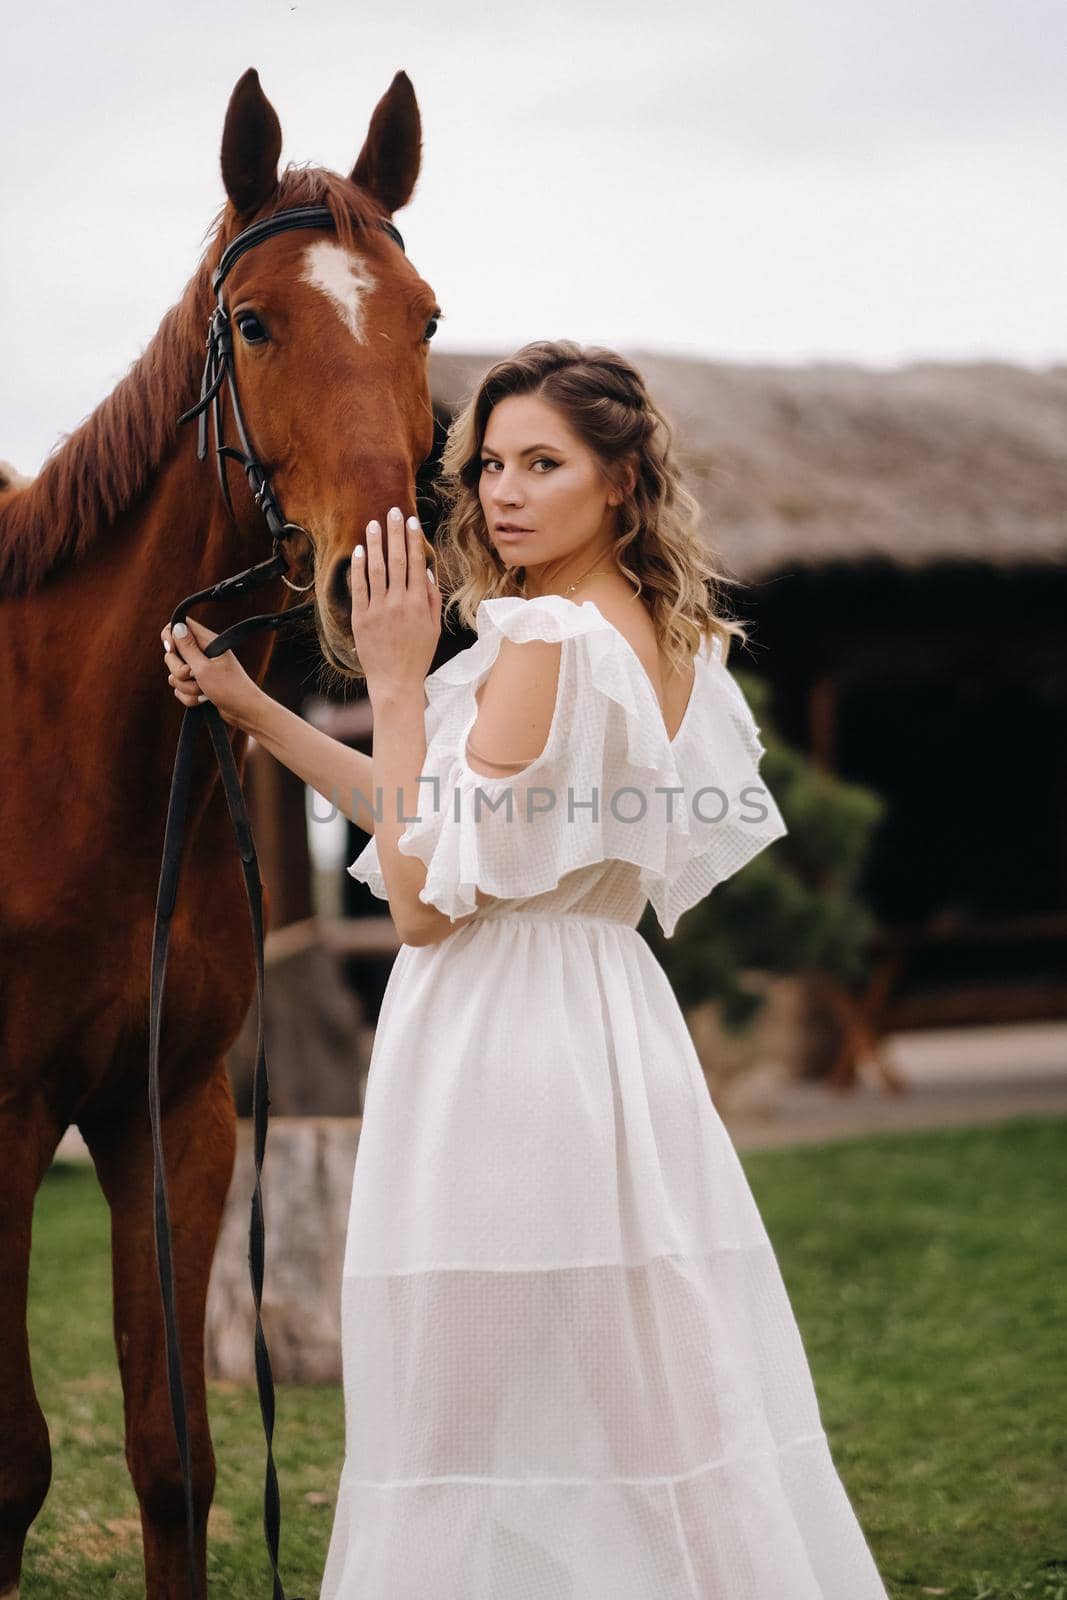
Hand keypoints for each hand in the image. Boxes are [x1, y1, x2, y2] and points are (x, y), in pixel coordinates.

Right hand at [160, 616, 261, 729]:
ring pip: (175, 675)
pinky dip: (189, 697)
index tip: (172, 650)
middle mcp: (202, 653)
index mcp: (207, 642)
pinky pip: (180, 689)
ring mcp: (199, 669)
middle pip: (172, 654)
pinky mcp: (198, 684)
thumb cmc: (229, 689)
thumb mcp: (204, 668)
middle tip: (193, 675)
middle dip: (179, 670)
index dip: (170, 636)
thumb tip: (177, 626)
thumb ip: (187, 648)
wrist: (243, 712)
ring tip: (204, 692)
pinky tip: (203, 701)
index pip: (181, 626)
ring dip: (186, 687)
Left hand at [351, 506, 440, 695]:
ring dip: (375, 544)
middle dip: (395, 533)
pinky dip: (358, 568)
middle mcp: (399, 602)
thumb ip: (432, 598)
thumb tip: (428, 570)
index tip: (412, 521)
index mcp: (420, 603)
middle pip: (397, 560)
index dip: (414, 540)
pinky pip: (359, 587)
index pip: (417, 563)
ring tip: (373, 524)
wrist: (395, 681)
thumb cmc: (418, 655)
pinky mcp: (361, 618)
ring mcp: (378, 609)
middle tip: (393, 512)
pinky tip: (359, 551)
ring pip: (376, 569)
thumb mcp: (434, 627)